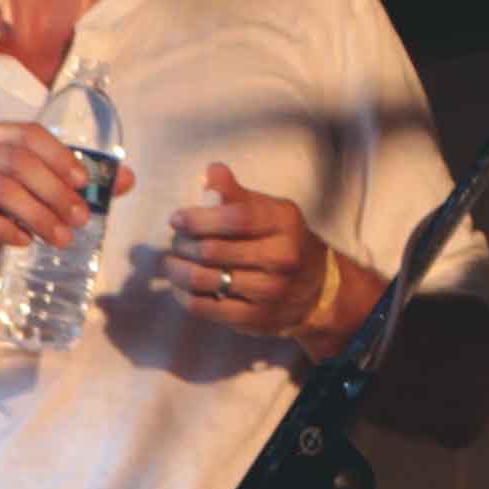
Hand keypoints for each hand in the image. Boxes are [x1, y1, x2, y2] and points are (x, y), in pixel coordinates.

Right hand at [0, 121, 106, 290]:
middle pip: (18, 162)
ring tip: (60, 239)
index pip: (30, 134)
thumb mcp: (33, 199)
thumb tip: (128, 180)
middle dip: (56, 193)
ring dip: (37, 215)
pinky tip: (24, 243)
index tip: (85, 186)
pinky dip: (4, 230)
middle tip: (80, 222)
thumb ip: (74, 187)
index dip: (61, 157)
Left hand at [164, 162, 346, 342]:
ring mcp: (269, 291)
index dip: (198, 217)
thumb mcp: (271, 211)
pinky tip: (180, 286)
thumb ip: (238, 194)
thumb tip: (212, 171)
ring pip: (203, 279)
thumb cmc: (284, 241)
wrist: (316, 289)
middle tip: (175, 241)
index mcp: (285, 223)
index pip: (235, 217)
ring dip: (177, 270)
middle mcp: (281, 257)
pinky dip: (183, 295)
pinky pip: (204, 307)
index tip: (177, 218)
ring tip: (171, 263)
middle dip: (183, 244)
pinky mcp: (253, 318)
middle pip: (212, 250)